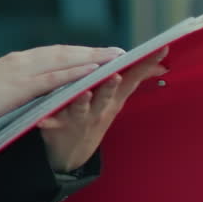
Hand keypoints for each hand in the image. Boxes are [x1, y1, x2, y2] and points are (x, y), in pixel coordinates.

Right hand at [0, 44, 125, 121]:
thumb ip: (21, 86)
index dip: (79, 52)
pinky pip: (54, 78)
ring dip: (91, 59)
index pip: (56, 53)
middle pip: (65, 52)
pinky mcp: (22, 85)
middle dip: (92, 52)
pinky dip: (75, 73)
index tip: (99, 53)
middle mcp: (24, 61)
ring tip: (113, 60)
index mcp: (19, 61)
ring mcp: (24, 71)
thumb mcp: (2, 88)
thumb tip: (38, 91)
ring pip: (64, 61)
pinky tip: (92, 72)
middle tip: (118, 53)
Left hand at [37, 49, 168, 171]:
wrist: (72, 152)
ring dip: (83, 101)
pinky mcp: (58, 127)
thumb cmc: (95, 116)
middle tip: (115, 75)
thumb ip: (134, 79)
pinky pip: (52, 123)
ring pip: (81, 108)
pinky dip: (47, 121)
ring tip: (84, 93)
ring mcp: (79, 119)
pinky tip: (41, 119)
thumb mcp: (117, 100)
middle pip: (107, 95)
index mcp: (113, 98)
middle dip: (111, 85)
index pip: (133, 77)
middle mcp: (99, 109)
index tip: (161, 49)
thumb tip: (161, 65)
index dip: (147, 64)